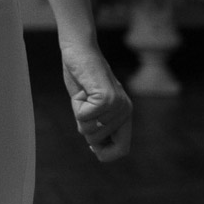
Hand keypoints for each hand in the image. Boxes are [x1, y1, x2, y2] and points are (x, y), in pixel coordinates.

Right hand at [60, 36, 131, 161]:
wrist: (79, 50)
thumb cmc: (81, 77)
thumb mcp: (90, 106)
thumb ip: (96, 124)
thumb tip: (96, 148)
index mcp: (125, 115)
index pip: (122, 149)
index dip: (106, 153)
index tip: (92, 148)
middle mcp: (126, 111)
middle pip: (97, 139)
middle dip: (83, 126)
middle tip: (83, 105)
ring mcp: (118, 105)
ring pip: (89, 128)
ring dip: (79, 114)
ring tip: (83, 95)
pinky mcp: (106, 98)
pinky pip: (84, 117)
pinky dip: (77, 107)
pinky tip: (82, 91)